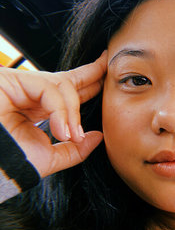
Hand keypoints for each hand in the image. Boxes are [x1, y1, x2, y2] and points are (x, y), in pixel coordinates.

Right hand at [0, 52, 106, 177]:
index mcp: (39, 109)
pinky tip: (60, 129)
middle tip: (107, 64)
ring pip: (62, 86)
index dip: (90, 82)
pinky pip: (48, 88)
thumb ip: (76, 149)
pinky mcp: (12, 80)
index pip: (69, 92)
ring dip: (72, 111)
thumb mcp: (52, 158)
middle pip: (68, 77)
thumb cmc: (13, 165)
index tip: (107, 76)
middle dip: (91, 72)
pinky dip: (60, 109)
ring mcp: (21, 86)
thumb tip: (98, 136)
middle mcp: (30, 94)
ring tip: (71, 135)